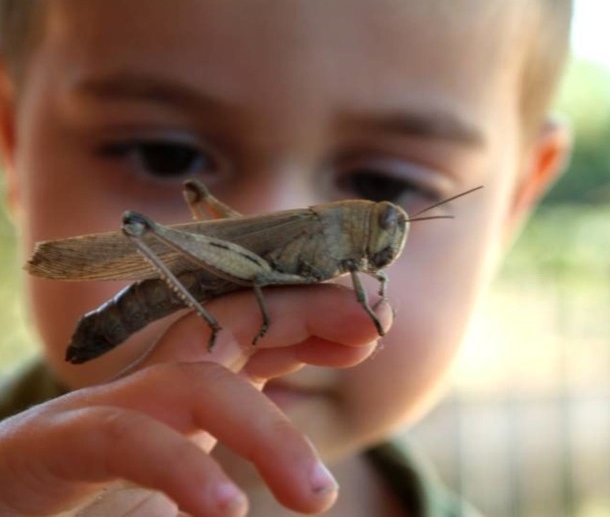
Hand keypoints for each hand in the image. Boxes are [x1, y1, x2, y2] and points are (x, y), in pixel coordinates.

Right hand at [0, 284, 391, 515]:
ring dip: (262, 426)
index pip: (255, 326)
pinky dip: (179, 469)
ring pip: (191, 384)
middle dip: (302, 317)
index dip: (314, 318)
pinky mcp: (57, 443)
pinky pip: (124, 439)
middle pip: (229, 323)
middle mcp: (149, 383)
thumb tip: (314, 484)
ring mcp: (104, 407)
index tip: (369, 330)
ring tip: (316, 496)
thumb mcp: (185, 462)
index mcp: (184, 385)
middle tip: (370, 333)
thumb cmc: (95, 489)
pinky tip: (224, 512)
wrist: (10, 500)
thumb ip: (236, 446)